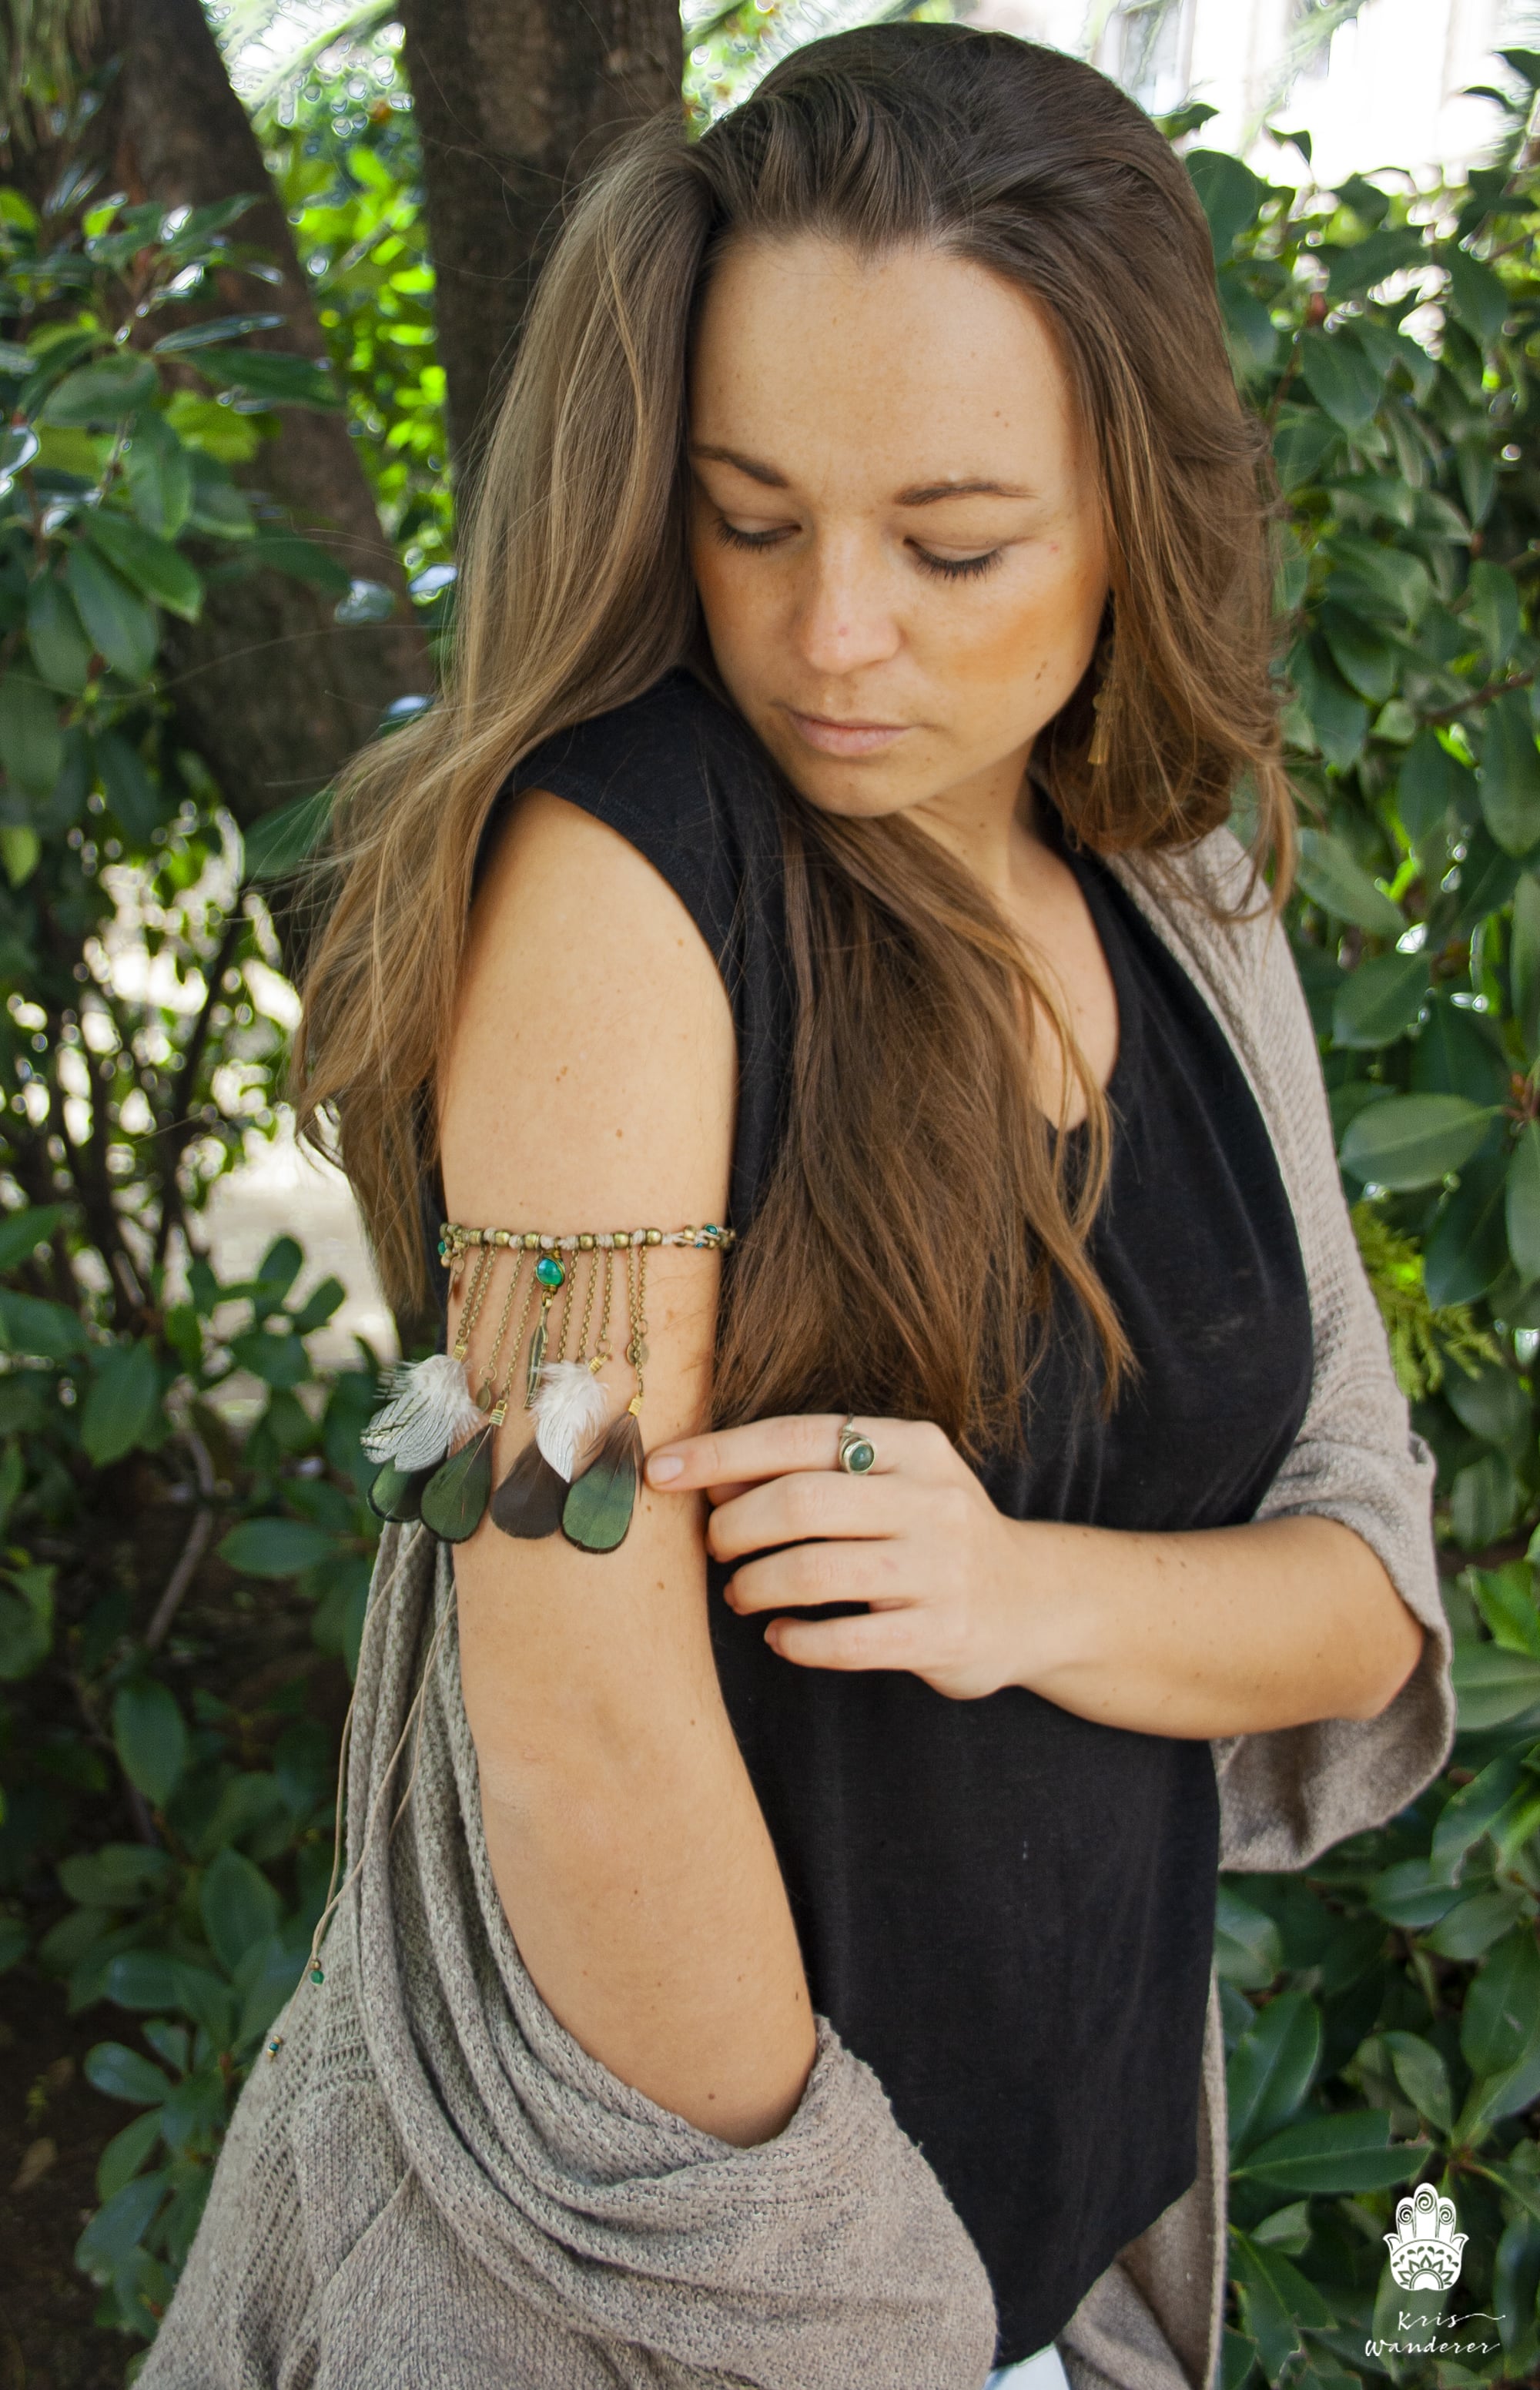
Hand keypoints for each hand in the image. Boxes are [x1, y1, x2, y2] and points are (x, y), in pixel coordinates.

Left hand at [644, 1413, 1027, 1700]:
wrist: (1034, 1601)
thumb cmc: (932, 1534)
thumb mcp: (889, 1484)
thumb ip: (810, 1473)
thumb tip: (708, 1474)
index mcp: (913, 1445)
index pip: (799, 1436)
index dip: (720, 1453)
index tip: (661, 1471)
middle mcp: (932, 1498)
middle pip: (801, 1501)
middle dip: (734, 1527)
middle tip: (714, 1548)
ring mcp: (942, 1568)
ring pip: (815, 1571)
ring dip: (756, 1586)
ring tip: (741, 1594)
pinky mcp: (943, 1633)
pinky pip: (847, 1641)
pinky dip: (797, 1640)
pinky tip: (782, 1637)